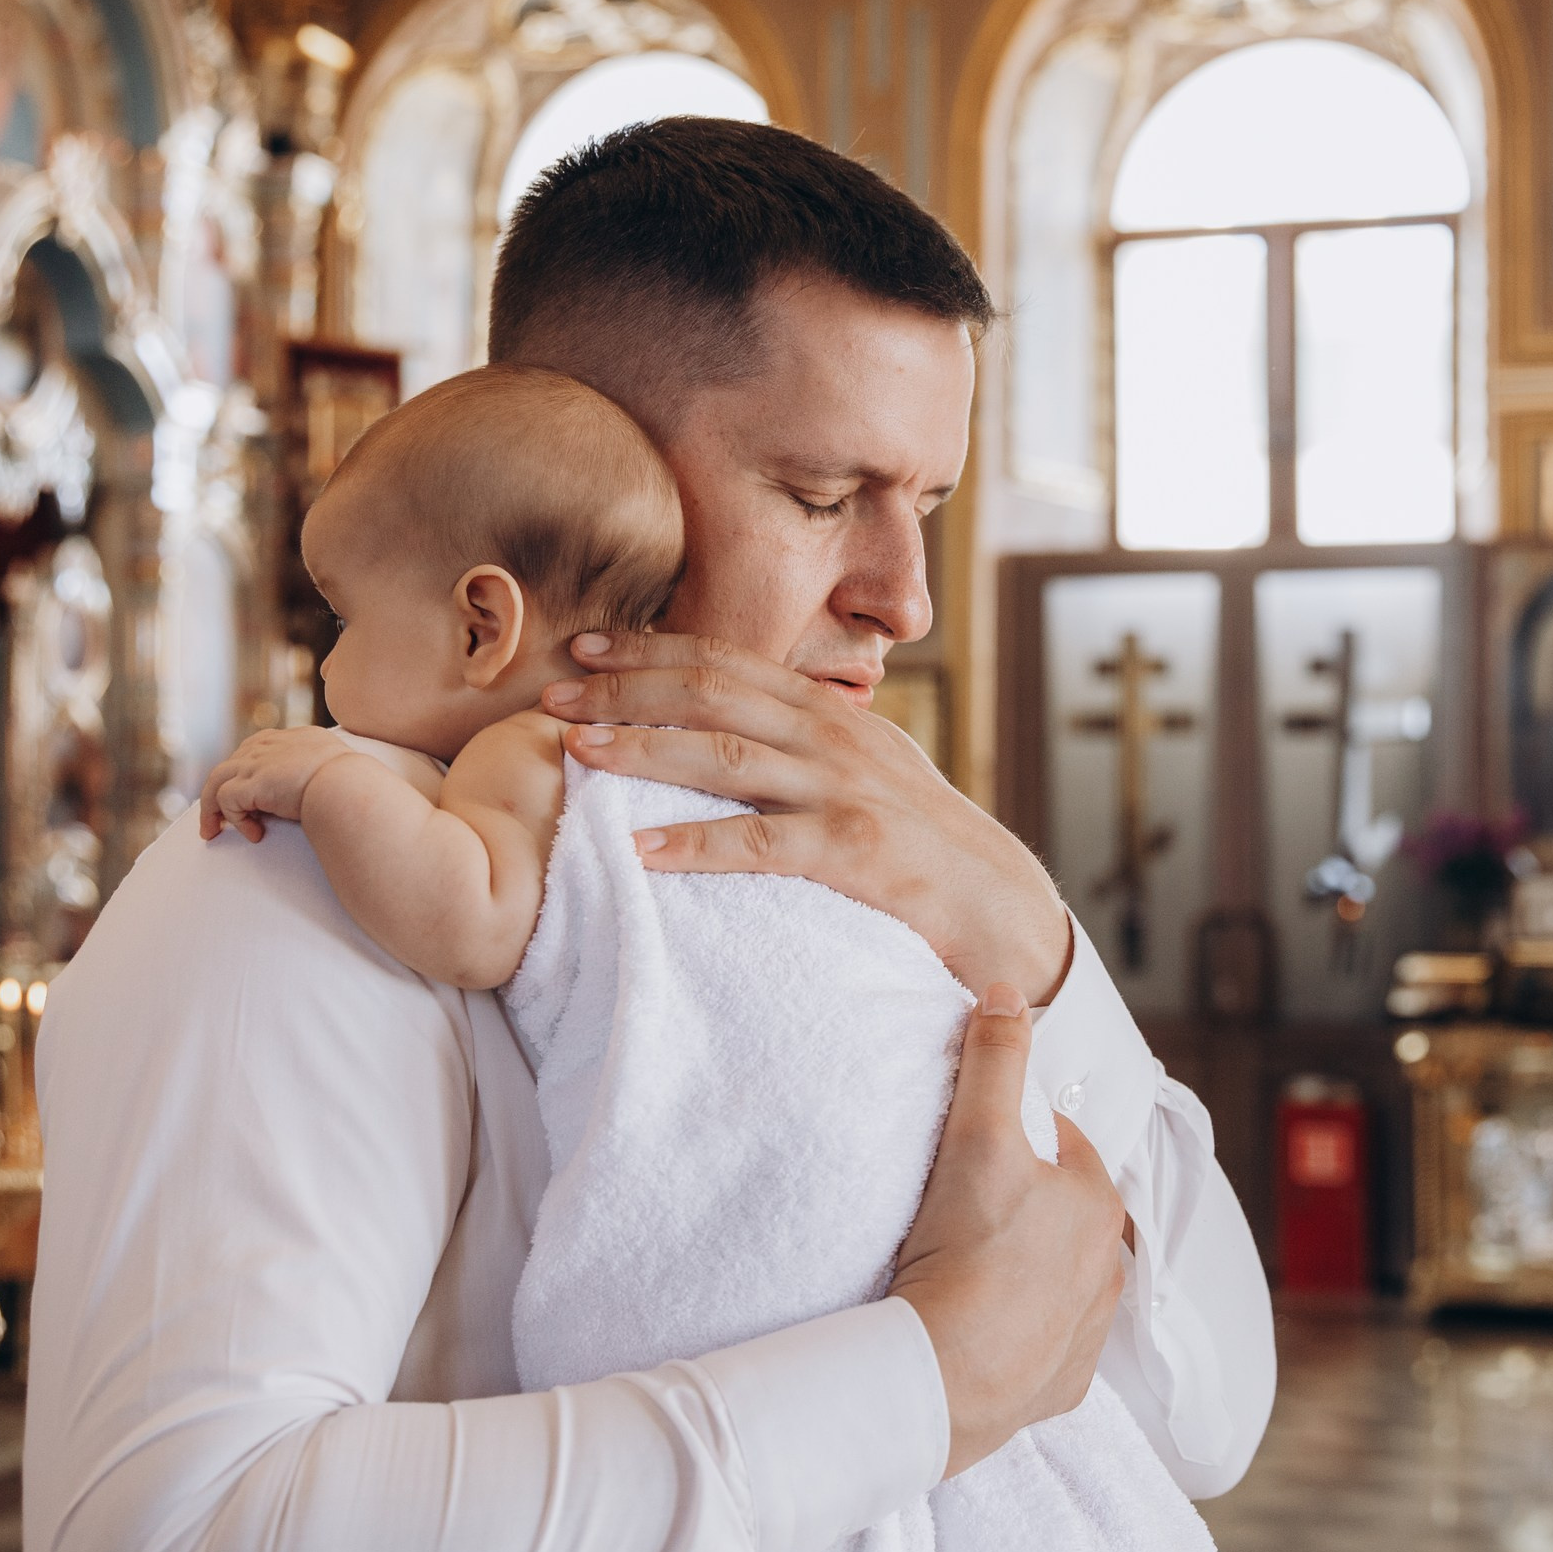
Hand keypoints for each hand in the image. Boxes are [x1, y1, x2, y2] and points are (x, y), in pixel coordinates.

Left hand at [199, 727, 353, 841]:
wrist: (345, 783)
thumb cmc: (351, 781)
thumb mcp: (337, 764)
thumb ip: (325, 768)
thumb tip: (331, 784)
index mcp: (290, 738)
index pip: (253, 750)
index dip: (243, 774)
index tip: (242, 795)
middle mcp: (267, 745)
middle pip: (229, 765)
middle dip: (218, 792)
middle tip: (216, 819)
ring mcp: (256, 762)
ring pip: (216, 782)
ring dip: (211, 809)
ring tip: (212, 832)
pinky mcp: (249, 783)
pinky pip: (225, 800)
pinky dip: (235, 820)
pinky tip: (254, 835)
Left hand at [540, 632, 1070, 1000]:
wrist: (1000, 904)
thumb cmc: (919, 842)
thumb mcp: (861, 771)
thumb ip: (801, 744)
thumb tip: (730, 727)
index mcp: (828, 712)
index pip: (725, 660)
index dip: (650, 649)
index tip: (583, 647)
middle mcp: (832, 736)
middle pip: (711, 692)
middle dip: (625, 689)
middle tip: (552, 695)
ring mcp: (843, 790)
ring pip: (726, 754)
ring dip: (643, 748)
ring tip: (577, 752)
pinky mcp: (854, 852)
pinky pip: (760, 843)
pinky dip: (696, 844)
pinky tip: (641, 852)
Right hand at [891, 987, 1126, 1476]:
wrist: (948, 1374)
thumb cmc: (968, 1251)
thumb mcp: (977, 1135)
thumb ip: (995, 1058)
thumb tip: (1008, 993)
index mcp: (1098, 1202)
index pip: (1058, 1144)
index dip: (1011, 1135)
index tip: (969, 1146)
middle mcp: (1109, 1267)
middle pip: (1059, 1211)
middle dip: (1020, 1201)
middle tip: (956, 1203)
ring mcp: (1087, 1331)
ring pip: (1056, 1276)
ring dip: (1020, 1265)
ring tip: (960, 1263)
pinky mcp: (1058, 1381)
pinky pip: (1040, 1341)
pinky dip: (1013, 1329)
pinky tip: (971, 1320)